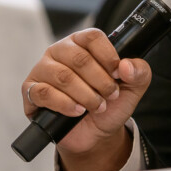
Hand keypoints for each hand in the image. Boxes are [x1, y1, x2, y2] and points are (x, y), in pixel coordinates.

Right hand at [21, 28, 151, 170]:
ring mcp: (43, 70)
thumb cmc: (110, 104)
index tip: (118, 75)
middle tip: (110, 95)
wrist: (95, 134)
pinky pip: (44, 93)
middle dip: (100, 81)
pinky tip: (78, 111)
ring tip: (97, 106)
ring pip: (63, 76)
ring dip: (86, 95)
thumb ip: (140, 72)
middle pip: (79, 58)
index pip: (92, 37)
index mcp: (82, 43)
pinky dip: (65, 104)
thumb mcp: (133, 87)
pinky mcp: (31, 90)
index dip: (109, 57)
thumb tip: (126, 65)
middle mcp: (60, 51)